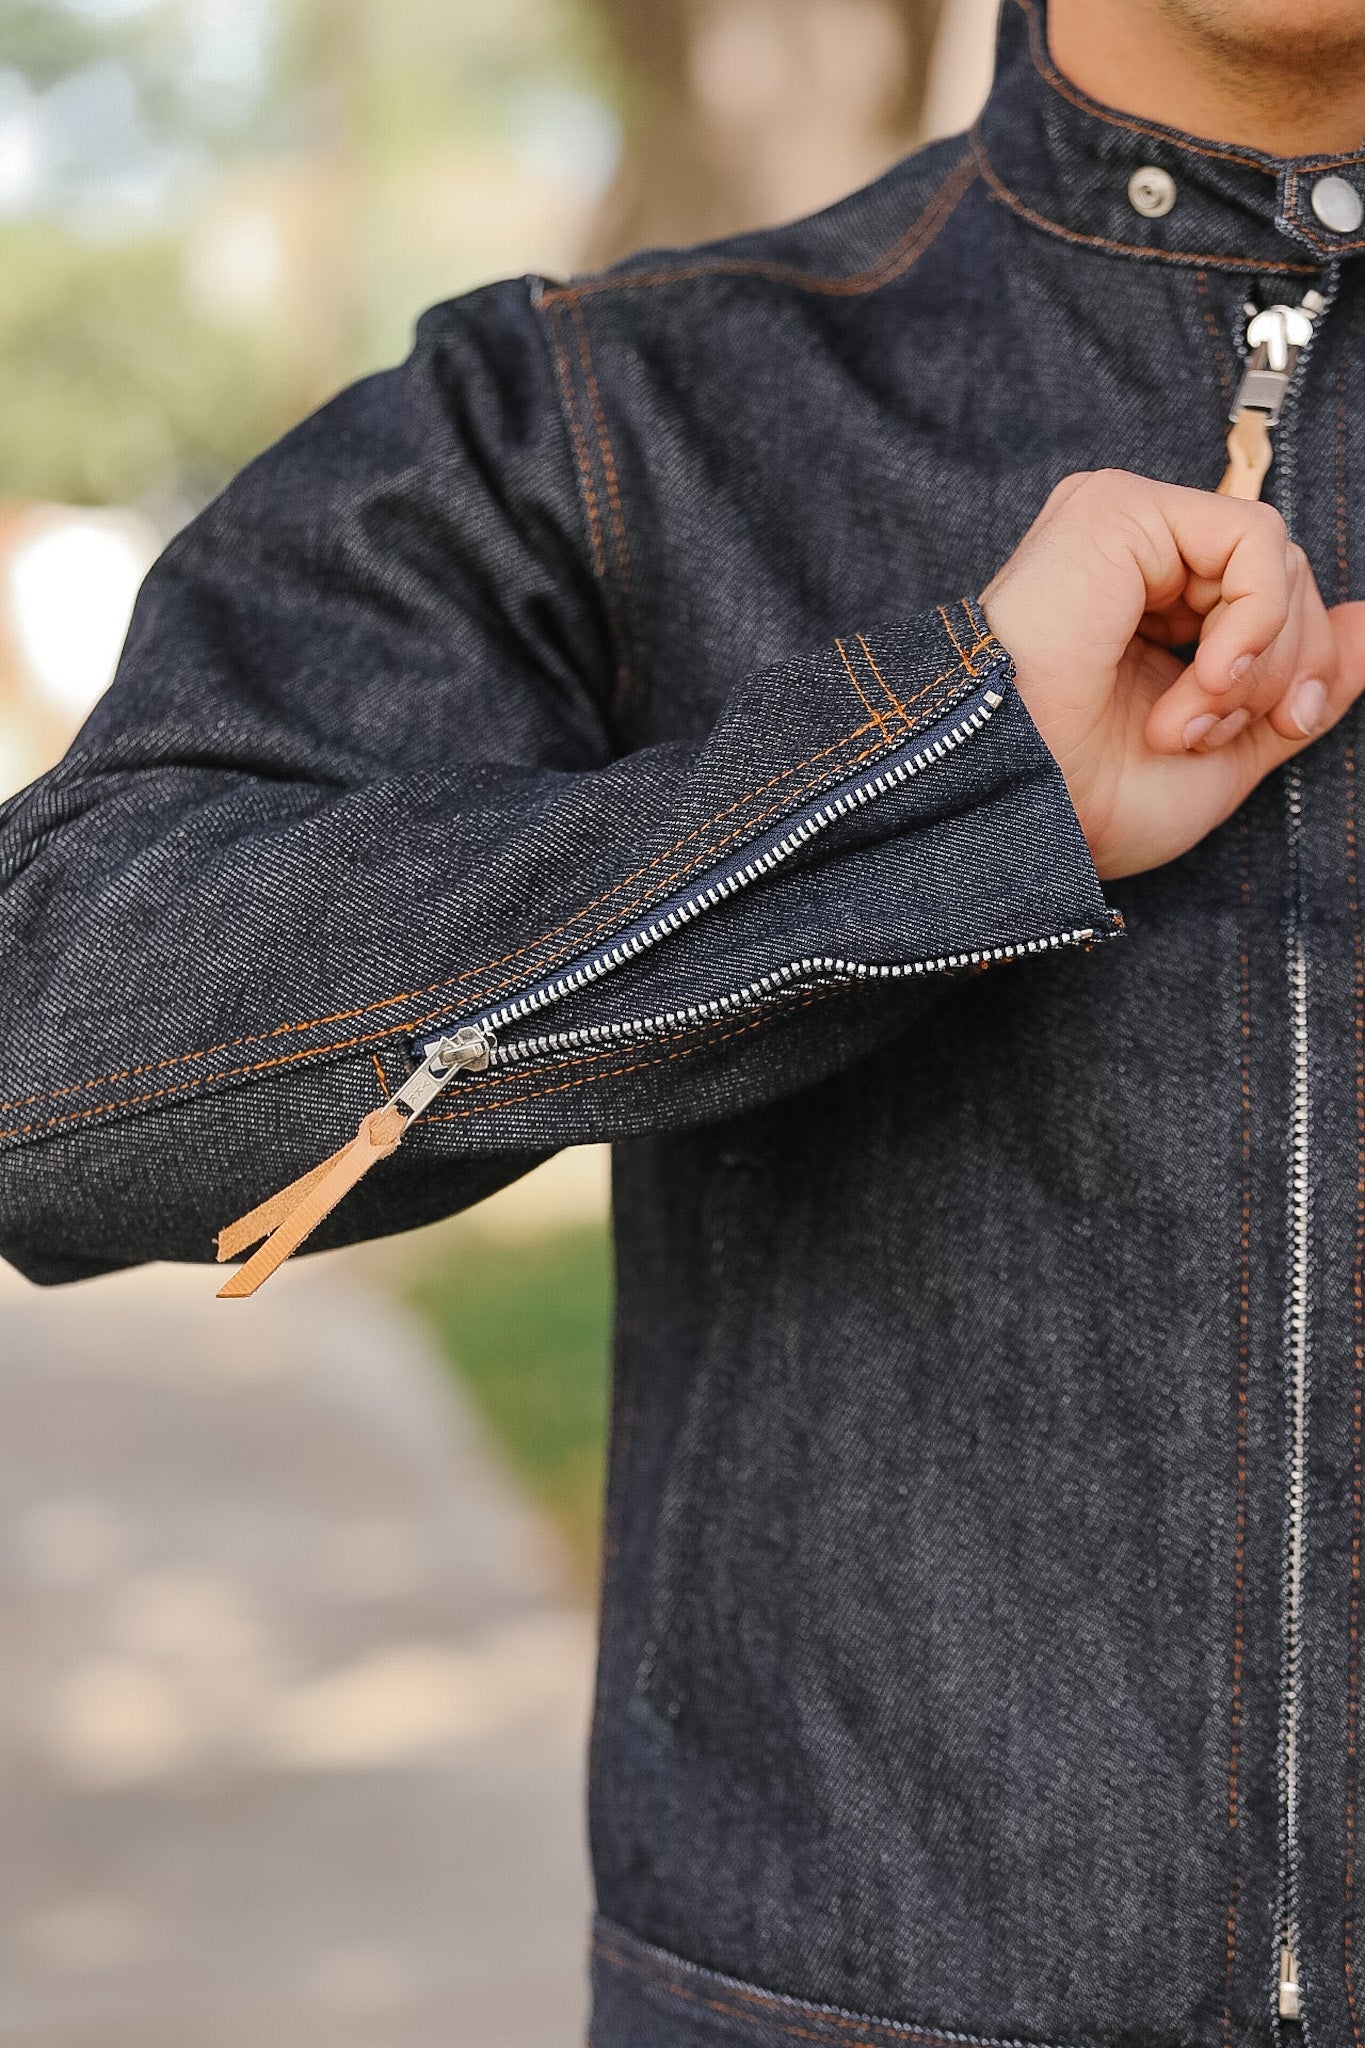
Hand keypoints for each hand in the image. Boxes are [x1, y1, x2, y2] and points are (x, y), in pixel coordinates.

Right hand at [979, 469, 1364, 878]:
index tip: (1277, 727)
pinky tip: (1201, 676)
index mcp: (1150, 610)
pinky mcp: (1118, 511)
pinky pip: (1251, 537)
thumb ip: (1300, 685)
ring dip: (1256, 659)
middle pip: (1281, 577)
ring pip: (1274, 558)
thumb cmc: (1089, 797)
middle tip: (1214, 731)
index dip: (1295, 665)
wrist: (1024, 809)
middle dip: (1278, 668)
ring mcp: (1124, 528)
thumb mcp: (1231, 748)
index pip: (1270, 600)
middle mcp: (1135, 559)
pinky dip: (1253, 620)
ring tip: (1186, 719)